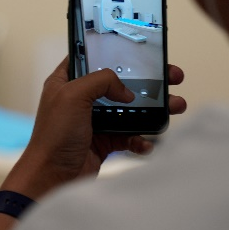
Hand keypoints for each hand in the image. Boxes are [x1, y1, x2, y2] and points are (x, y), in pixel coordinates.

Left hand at [1, 57, 186, 199]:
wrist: (52, 177)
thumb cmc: (54, 135)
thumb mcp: (73, 95)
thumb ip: (101, 81)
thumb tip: (126, 91)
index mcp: (66, 82)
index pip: (92, 58)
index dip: (115, 53)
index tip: (141, 52)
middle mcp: (80, 100)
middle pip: (119, 84)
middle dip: (147, 81)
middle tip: (171, 77)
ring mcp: (93, 122)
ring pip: (129, 110)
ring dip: (152, 109)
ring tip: (176, 106)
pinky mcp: (103, 142)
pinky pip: (129, 137)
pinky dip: (141, 138)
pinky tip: (148, 142)